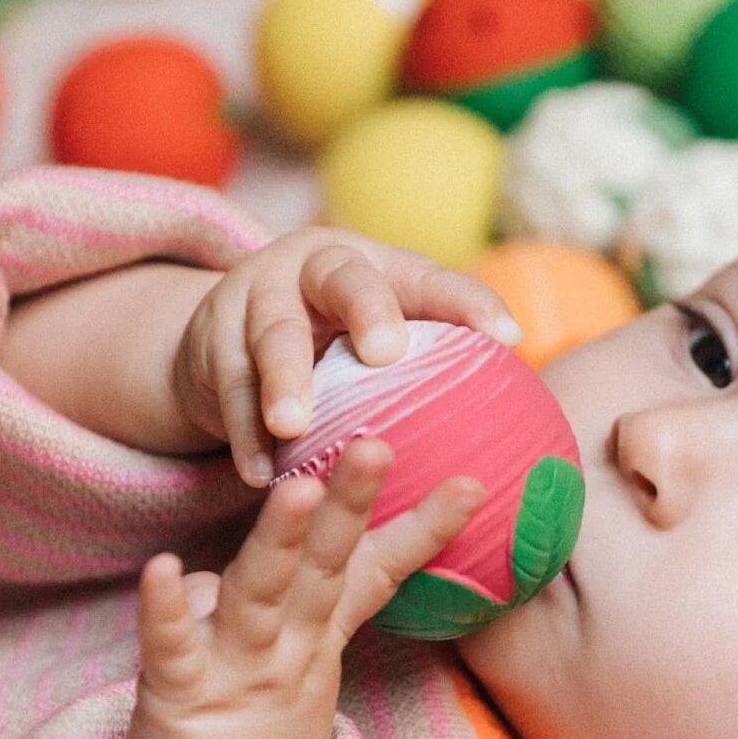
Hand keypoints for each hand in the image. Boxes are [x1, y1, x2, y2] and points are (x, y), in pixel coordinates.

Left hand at [124, 436, 485, 738]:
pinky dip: (167, 610)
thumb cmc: (247, 731)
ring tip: (299, 493)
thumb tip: (267, 534)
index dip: (422, 529)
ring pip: (260, 595)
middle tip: (374, 444)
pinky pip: (170, 649)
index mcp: (313, 631)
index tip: (474, 484)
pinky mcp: (178, 698)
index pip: (374, 571)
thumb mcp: (280, 654)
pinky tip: (163, 568)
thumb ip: (278, 592)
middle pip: (323, 568)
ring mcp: (235, 671)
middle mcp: (285, 646)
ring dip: (281, 542)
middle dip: (349, 505)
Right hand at [171, 225, 522, 490]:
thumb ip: (435, 368)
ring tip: (294, 427)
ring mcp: (257, 297)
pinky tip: (259, 472)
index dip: (468, 303)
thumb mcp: (380, 341)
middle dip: (368, 310)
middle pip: (346, 278)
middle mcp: (316, 267)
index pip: (431, 278)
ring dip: (284, 380)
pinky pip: (227, 388)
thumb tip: (527, 437)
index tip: (507, 339)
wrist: (224, 338)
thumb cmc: (333, 348)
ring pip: (273, 334)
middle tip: (386, 354)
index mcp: (378, 266)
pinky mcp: (211, 340)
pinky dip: (242, 432)